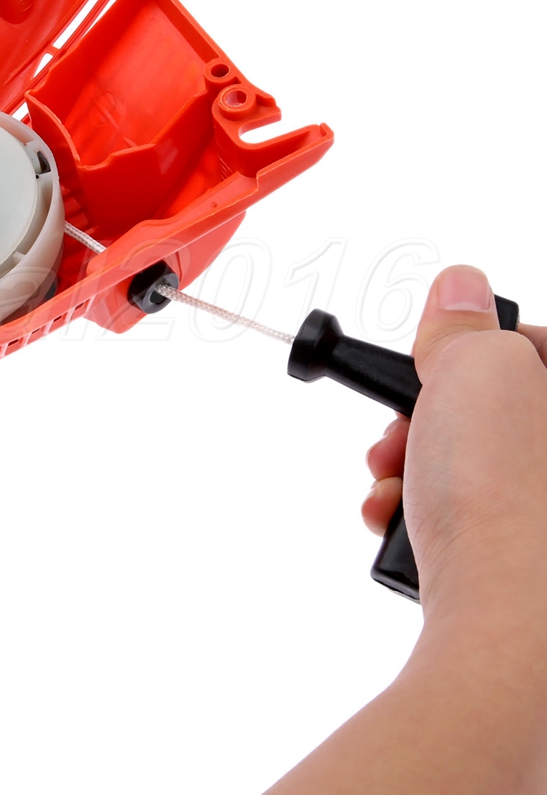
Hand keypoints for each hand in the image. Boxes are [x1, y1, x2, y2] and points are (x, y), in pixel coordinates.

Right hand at [363, 265, 546, 617]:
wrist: (507, 633)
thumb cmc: (509, 502)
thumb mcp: (477, 370)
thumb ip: (466, 322)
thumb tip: (460, 288)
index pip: (540, 350)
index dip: (482, 350)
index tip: (442, 365)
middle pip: (497, 412)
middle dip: (428, 417)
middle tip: (401, 431)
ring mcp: (542, 522)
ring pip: (471, 465)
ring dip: (411, 464)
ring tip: (390, 481)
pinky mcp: (522, 568)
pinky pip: (465, 517)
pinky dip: (420, 513)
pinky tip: (397, 519)